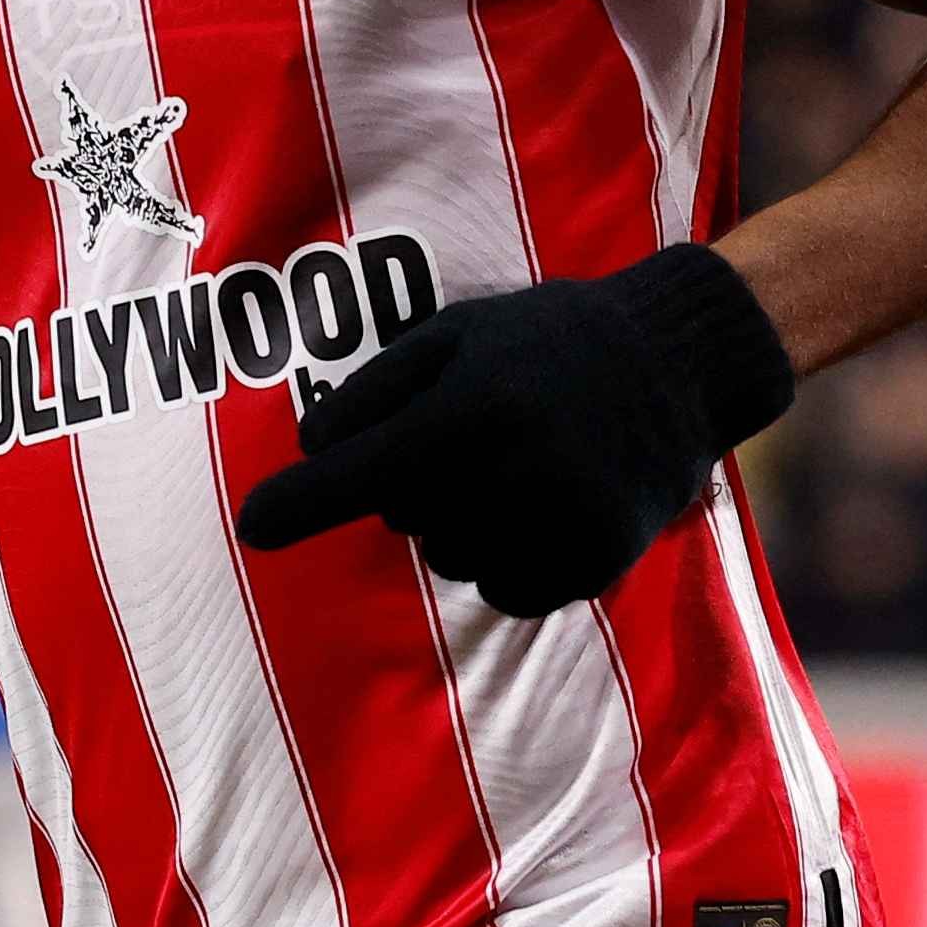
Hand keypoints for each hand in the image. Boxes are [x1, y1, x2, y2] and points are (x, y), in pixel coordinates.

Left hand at [234, 243, 796, 616]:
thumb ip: (377, 391)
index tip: (249, 527)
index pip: (365, 469)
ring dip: (460, 524)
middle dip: (412, 485)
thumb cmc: (545, 340)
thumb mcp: (456, 335)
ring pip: (451, 560)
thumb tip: (311, 452)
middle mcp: (519, 470)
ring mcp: (563, 523)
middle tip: (472, 429)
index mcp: (476, 406)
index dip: (300, 501)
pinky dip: (507, 560)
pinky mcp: (598, 563)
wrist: (677, 364)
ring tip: (517, 462)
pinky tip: (544, 504)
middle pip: (403, 518)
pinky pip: (506, 591)